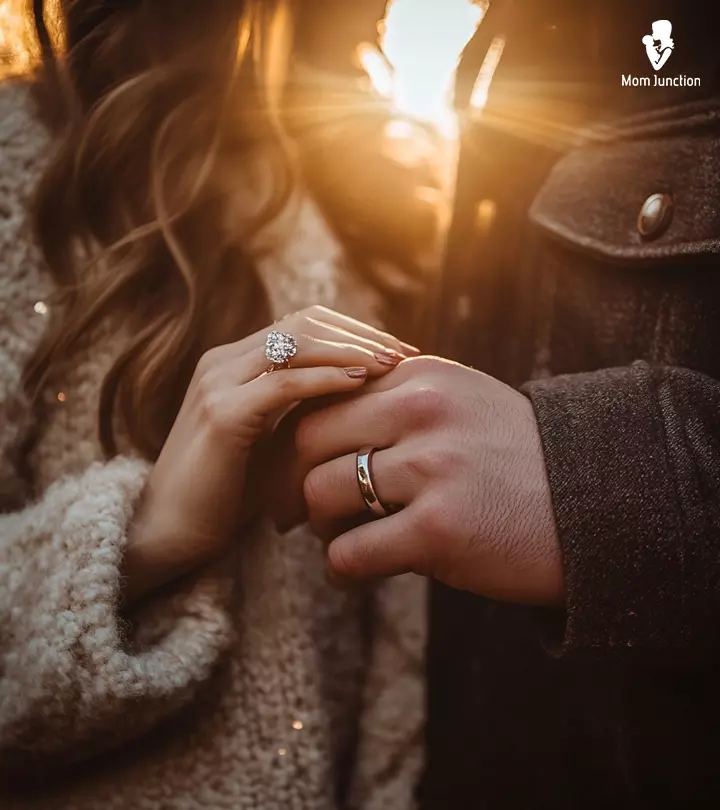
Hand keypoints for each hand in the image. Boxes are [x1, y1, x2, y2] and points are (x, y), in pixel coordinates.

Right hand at [123, 306, 415, 601]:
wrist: (168, 532)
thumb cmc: (226, 494)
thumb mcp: (272, 442)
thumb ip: (304, 413)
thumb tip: (367, 400)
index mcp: (234, 362)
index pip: (304, 323)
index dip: (354, 330)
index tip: (397, 351)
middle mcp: (223, 362)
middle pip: (306, 322)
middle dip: (362, 333)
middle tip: (406, 353)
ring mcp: (218, 383)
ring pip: (297, 342)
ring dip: (352, 349)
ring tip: (394, 365)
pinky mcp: (222, 414)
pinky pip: (284, 383)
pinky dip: (327, 378)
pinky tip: (361, 383)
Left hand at [276, 356, 563, 605]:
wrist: (595, 504)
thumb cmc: (515, 458)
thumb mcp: (460, 402)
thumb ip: (395, 401)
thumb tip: (317, 430)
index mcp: (420, 375)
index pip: (322, 395)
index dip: (293, 437)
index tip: (289, 467)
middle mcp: (421, 410)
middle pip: (307, 439)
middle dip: (287, 481)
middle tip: (288, 511)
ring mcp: (430, 468)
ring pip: (321, 494)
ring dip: (318, 526)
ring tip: (337, 540)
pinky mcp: (438, 530)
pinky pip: (349, 552)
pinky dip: (339, 570)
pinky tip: (350, 575)